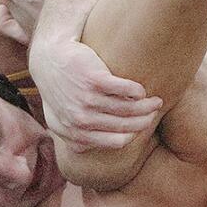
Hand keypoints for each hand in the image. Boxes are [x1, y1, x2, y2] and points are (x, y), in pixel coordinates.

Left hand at [28, 40, 161, 151]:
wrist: (49, 57)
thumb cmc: (59, 88)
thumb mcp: (58, 118)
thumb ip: (72, 136)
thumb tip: (87, 149)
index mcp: (75, 133)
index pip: (117, 142)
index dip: (134, 134)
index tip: (142, 126)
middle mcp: (81, 120)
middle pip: (126, 126)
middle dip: (146, 120)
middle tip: (155, 112)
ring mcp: (87, 100)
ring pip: (129, 108)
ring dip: (148, 106)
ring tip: (157, 101)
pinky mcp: (94, 80)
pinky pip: (126, 90)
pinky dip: (138, 92)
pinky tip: (141, 90)